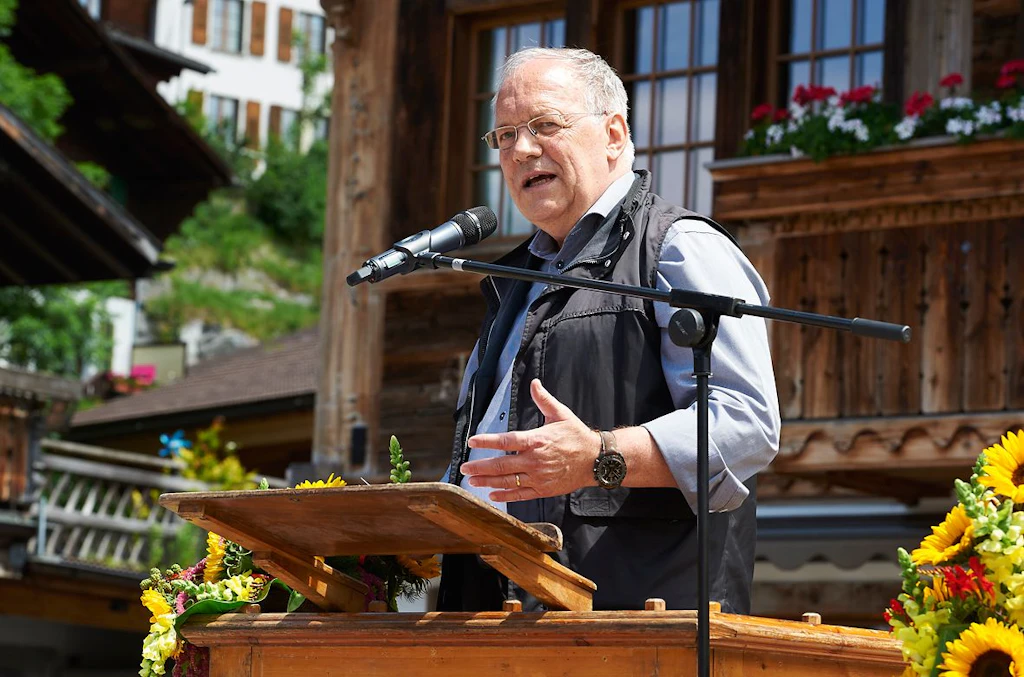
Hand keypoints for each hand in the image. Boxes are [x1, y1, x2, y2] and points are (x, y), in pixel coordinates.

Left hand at [461, 378, 599, 501]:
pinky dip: (505, 495)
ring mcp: (539, 477)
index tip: (472, 442)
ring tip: (472, 480)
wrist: (596, 460)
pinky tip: (492, 495)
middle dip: (480, 467)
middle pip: (502, 465)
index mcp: (537, 440)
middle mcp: (535, 460)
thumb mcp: (561, 414)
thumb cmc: (577, 435)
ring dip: (487, 482)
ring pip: (508, 481)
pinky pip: (521, 494)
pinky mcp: (543, 489)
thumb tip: (534, 383)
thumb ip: (544, 400)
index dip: (487, 441)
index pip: (506, 441)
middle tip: (464, 467)